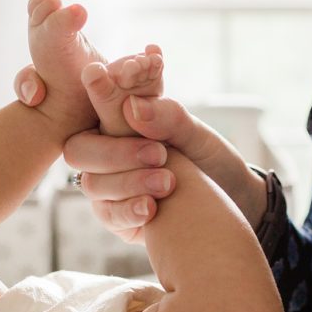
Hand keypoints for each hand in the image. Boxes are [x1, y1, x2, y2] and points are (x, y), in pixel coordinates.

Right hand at [14, 66, 268, 237]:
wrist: (231, 199)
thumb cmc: (207, 159)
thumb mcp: (196, 134)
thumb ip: (167, 118)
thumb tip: (132, 107)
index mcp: (117, 123)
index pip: (94, 106)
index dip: (99, 95)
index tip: (119, 94)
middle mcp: (105, 152)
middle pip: (80, 150)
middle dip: (115, 152)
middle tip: (159, 154)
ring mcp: (108, 187)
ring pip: (93, 184)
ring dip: (128, 183)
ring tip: (168, 182)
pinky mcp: (118, 218)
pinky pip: (109, 215)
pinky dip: (129, 211)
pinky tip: (152, 208)